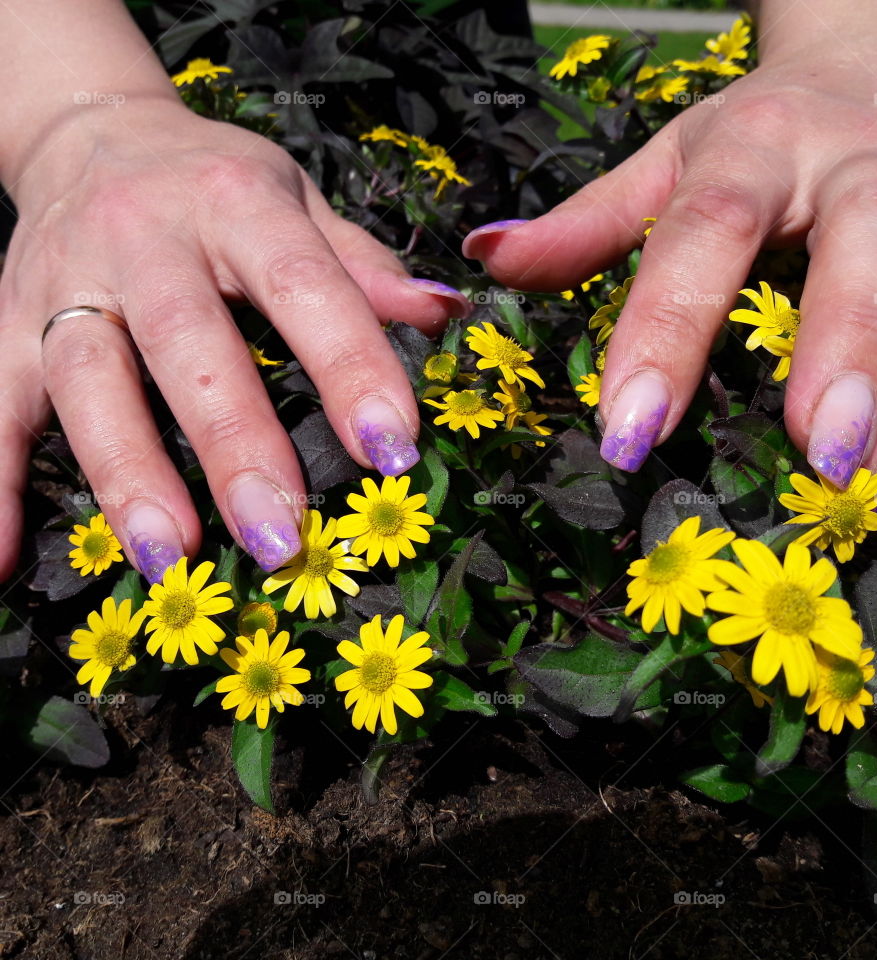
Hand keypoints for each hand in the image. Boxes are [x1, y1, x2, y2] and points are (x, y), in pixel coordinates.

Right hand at [0, 97, 470, 580]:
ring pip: (89, 379)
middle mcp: (143, 237)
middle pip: (188, 343)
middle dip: (235, 444)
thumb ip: (363, 266)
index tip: (392, 449)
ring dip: (127, 473)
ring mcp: (65, 283)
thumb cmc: (217, 184)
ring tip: (172, 557)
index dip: (351, 365)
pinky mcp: (7, 322)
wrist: (95, 134)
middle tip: (280, 538)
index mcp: (235, 202)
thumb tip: (444, 315)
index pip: (304, 284)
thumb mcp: (297, 201)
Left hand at [465, 36, 876, 538]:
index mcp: (758, 145)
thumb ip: (587, 222)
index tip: (630, 428)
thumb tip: (487, 253)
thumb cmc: (757, 137)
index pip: (707, 230)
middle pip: (864, 250)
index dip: (668, 328)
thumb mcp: (668, 163)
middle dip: (847, 352)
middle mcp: (858, 169)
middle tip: (817, 453)